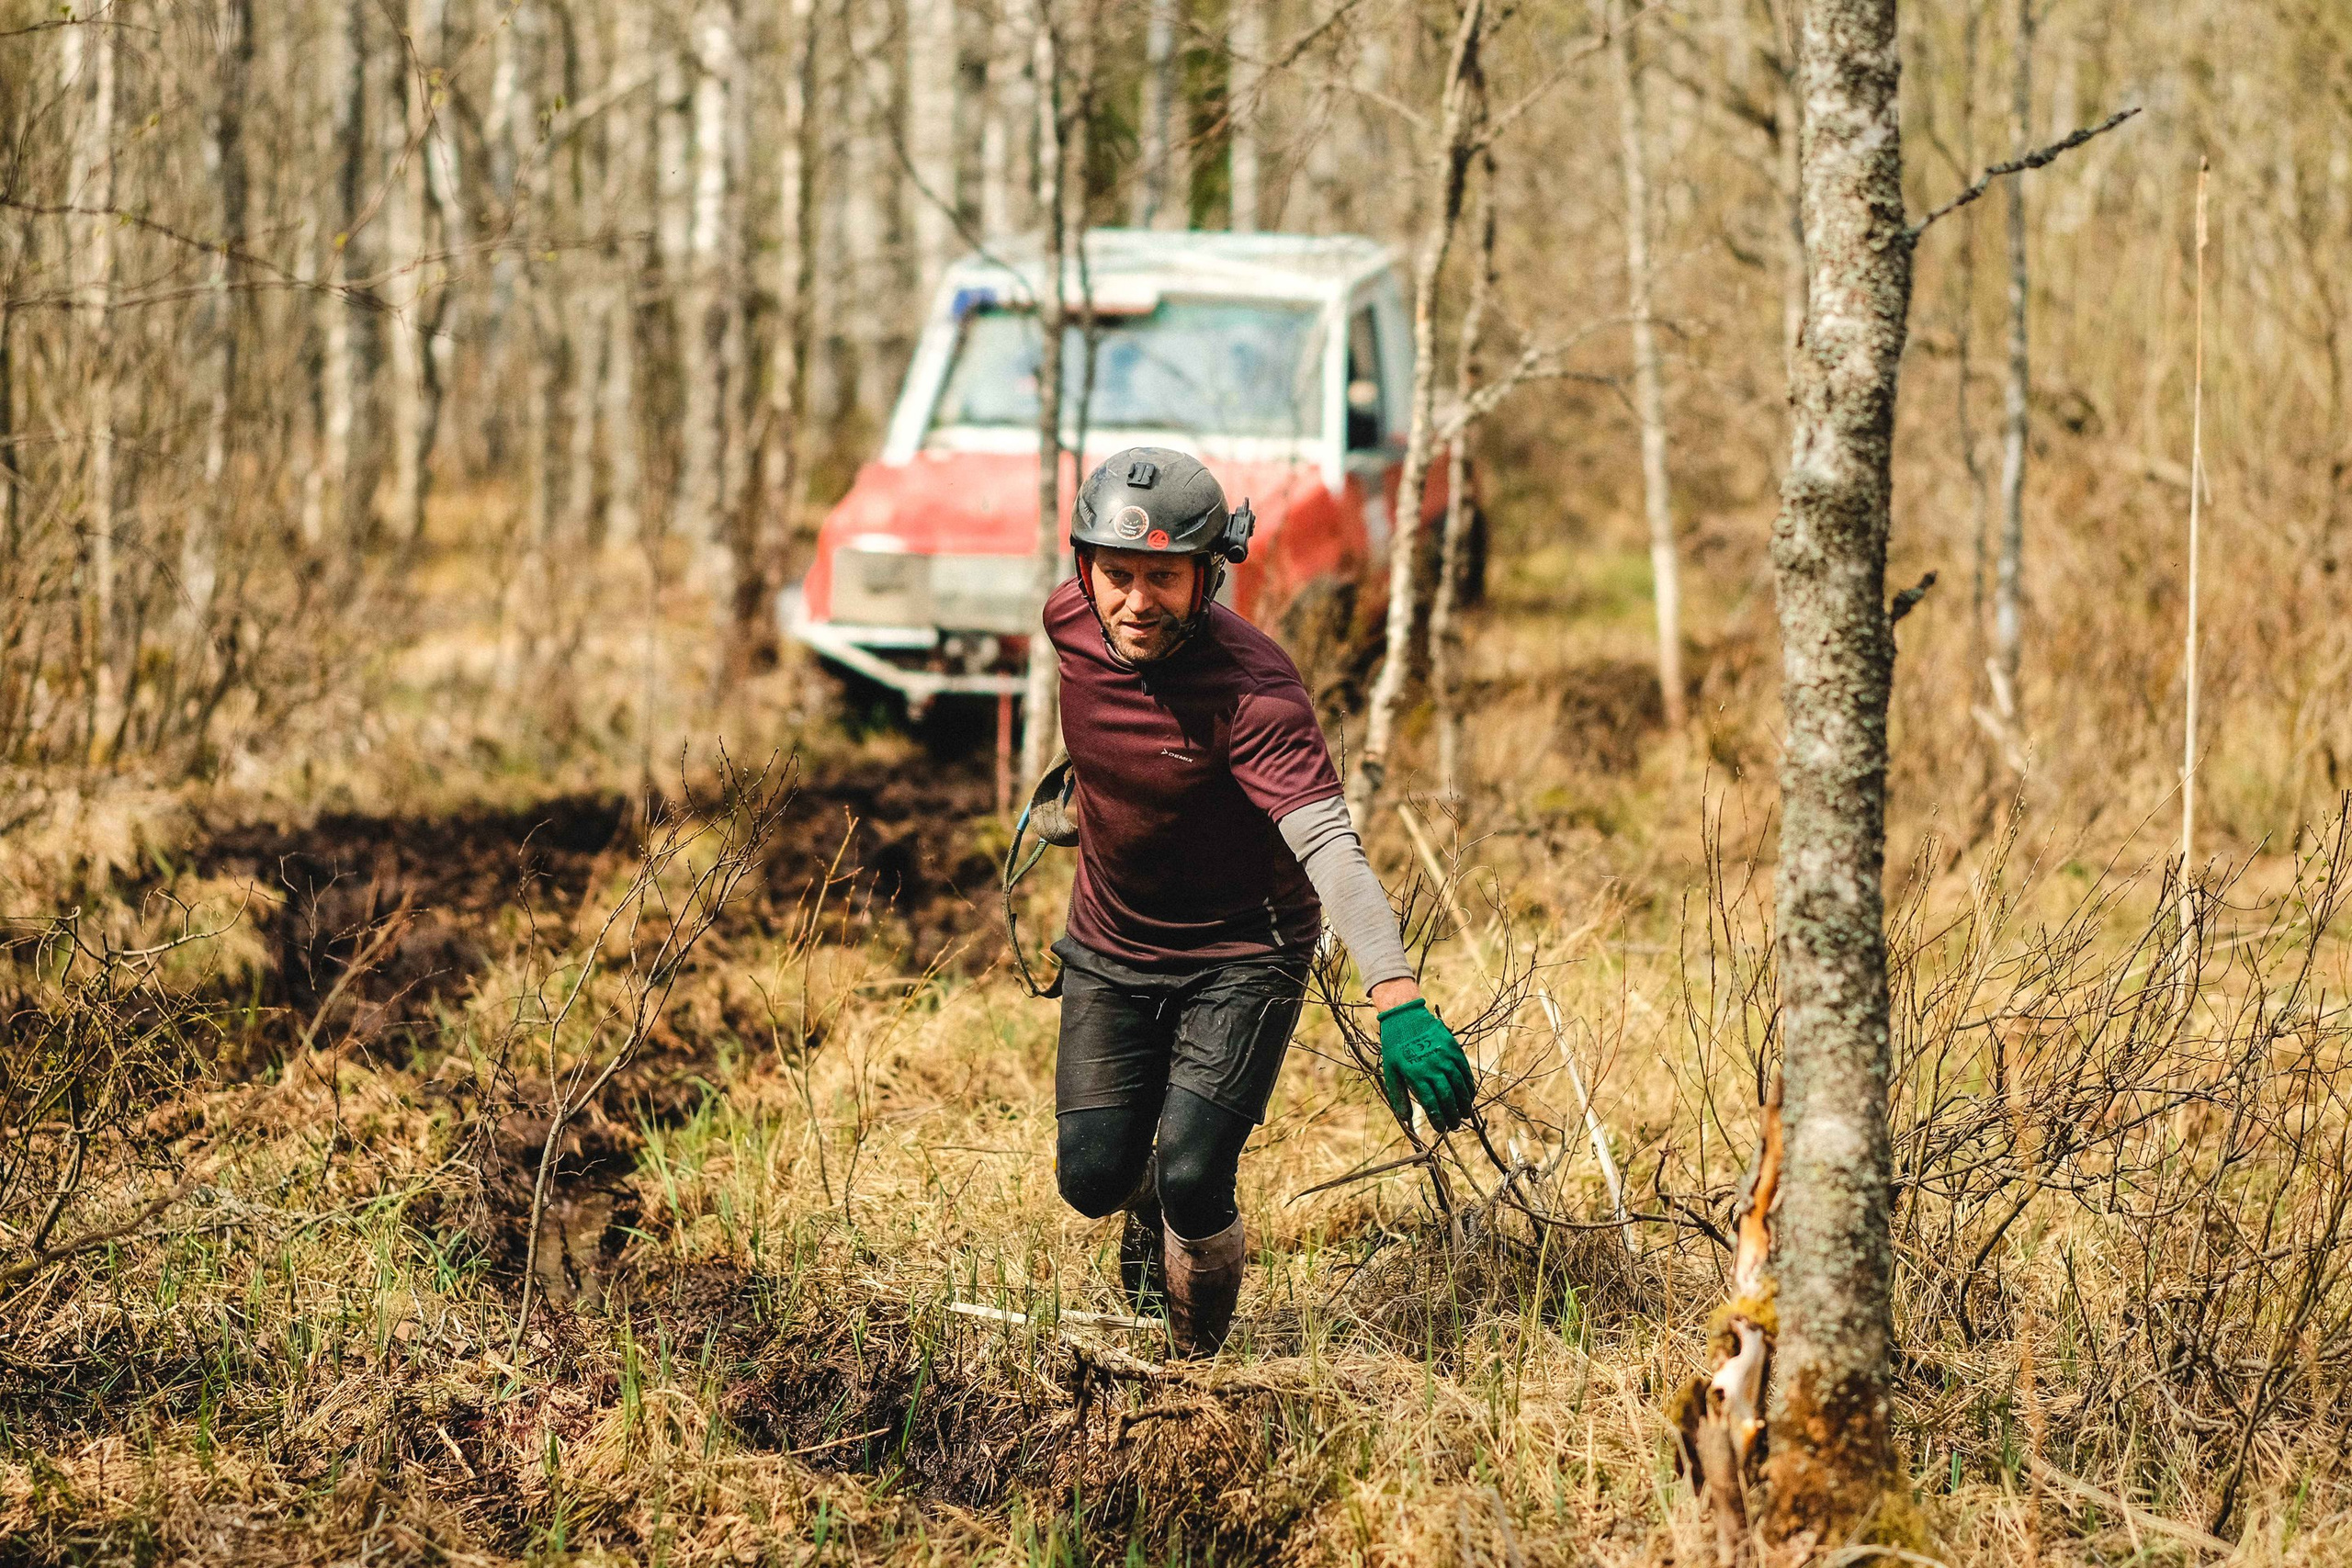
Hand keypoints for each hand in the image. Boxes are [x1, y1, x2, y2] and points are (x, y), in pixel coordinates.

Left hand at [1377, 998, 1474, 1132]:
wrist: (1405, 1017)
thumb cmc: (1396, 1047)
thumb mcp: (1391, 1071)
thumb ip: (1399, 1095)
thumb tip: (1406, 1118)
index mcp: (1416, 1074)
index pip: (1431, 1103)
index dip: (1437, 1118)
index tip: (1440, 1128)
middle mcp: (1433, 1067)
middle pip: (1448, 1097)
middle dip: (1452, 1114)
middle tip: (1455, 1125)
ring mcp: (1445, 1057)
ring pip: (1460, 1085)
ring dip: (1464, 1102)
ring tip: (1465, 1114)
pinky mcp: (1454, 1049)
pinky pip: (1465, 1071)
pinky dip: (1469, 1085)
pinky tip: (1470, 1095)